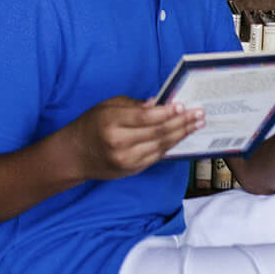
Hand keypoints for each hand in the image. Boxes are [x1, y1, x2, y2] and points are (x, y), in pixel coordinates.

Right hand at [63, 97, 203, 181]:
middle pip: (157, 132)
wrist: (75, 156)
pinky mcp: (132, 170)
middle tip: (199, 114)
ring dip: (181, 134)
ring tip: (197, 124)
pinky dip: (171, 145)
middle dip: (182, 122)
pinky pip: (157, 156)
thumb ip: (133, 105)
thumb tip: (158, 103)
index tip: (183, 105)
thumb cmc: (91, 125)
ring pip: (161, 146)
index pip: (145, 118)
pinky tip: (181, 136)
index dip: (166, 112)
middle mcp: (119, 143)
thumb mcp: (107, 106)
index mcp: (111, 123)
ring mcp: (127, 160)